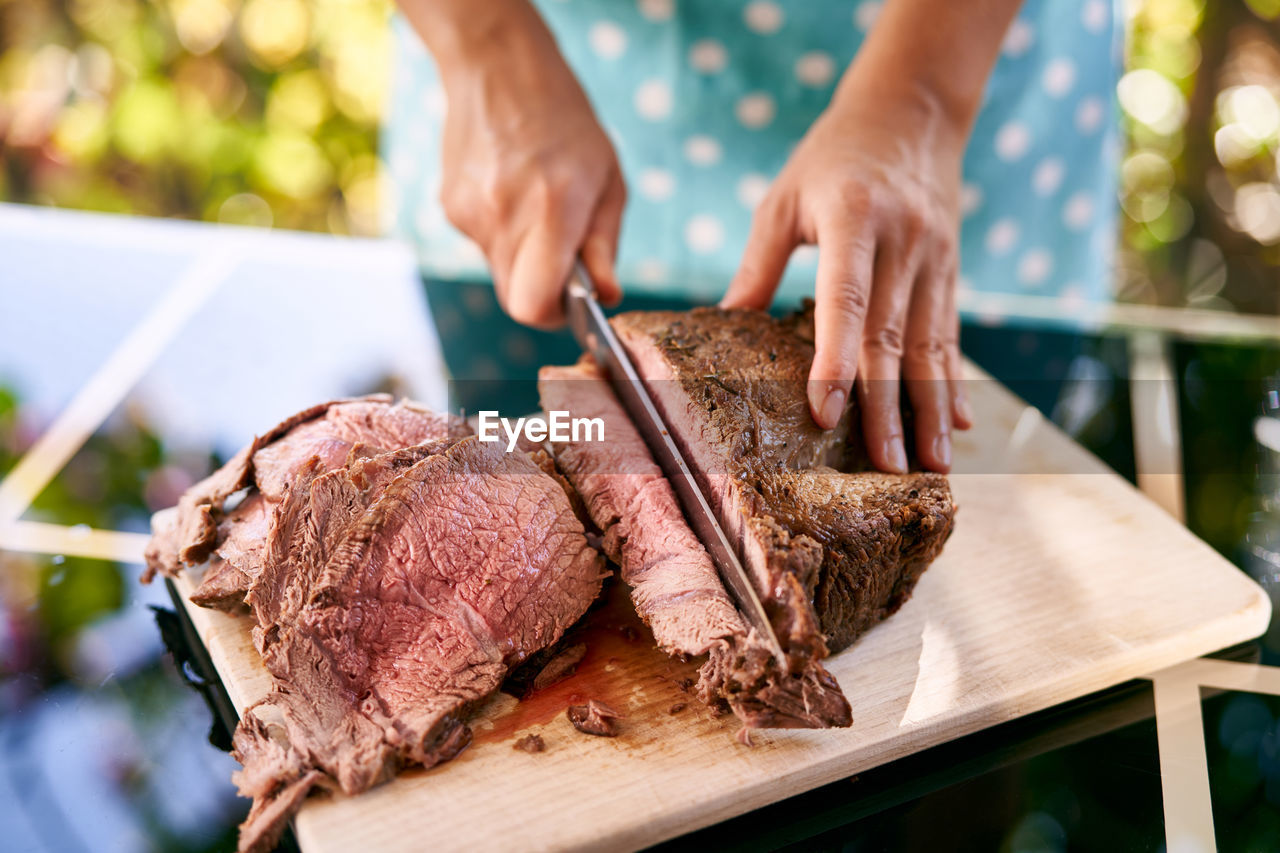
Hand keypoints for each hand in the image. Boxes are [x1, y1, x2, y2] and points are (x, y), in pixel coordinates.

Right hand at [428, 5, 624, 327]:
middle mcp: (505, 215)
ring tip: (537, 204)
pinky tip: (513, 190)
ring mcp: (470, 213)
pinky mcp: (451, 207)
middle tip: (562, 253)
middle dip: (541, 290)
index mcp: (552, 208)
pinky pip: (482, 244)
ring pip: (499, 271)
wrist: (498, 67)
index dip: (552, 315)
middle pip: (514, 298)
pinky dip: (502, 232)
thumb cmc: (566, 122)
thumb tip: (606, 295)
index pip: (532, 304)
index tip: (570, 301)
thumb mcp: (607, 180)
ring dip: (523, 256)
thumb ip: (604, 244)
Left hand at [721, 80, 972, 473]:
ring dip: (931, 409)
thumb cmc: (832, 156)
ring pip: (931, 346)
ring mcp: (935, 259)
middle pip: (892, 338)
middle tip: (887, 466)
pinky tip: (958, 424)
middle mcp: (902, 243)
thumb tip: (726, 323)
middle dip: (890, 408)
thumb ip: (759, 263)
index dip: (835, 361)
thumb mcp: (784, 198)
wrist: (911, 109)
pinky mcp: (951, 271)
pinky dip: (954, 381)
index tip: (825, 414)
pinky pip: (951, 335)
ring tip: (932, 465)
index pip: (845, 302)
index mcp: (854, 220)